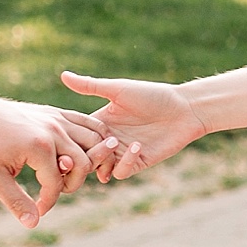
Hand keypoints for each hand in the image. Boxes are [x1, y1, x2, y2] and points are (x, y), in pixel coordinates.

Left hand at [0, 94, 118, 226]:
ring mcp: (57, 119)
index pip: (57, 184)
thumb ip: (16, 201)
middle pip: (83, 165)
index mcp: (38, 147)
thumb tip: (34, 224)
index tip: (36, 210)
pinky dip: (96, 139)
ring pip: (94, 142)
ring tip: (69, 174)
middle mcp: (54, 130)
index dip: (48, 202)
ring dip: (88, 163)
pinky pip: (89, 124)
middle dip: (71, 184)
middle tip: (53, 190)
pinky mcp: (57, 112)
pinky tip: (89, 153)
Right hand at [57, 70, 209, 180]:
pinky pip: (121, 172)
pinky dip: (124, 163)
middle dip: (82, 153)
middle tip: (88, 144)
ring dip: (101, 160)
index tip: (65, 135)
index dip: (69, 138)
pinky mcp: (138, 162)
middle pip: (84, 155)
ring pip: (99, 167)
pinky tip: (135, 146)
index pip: (76, 136)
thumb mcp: (118, 90)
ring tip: (112, 145)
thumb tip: (62, 75)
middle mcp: (108, 139)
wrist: (184, 108)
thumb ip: (90, 86)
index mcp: (100, 122)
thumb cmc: (153, 95)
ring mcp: (122, 153)